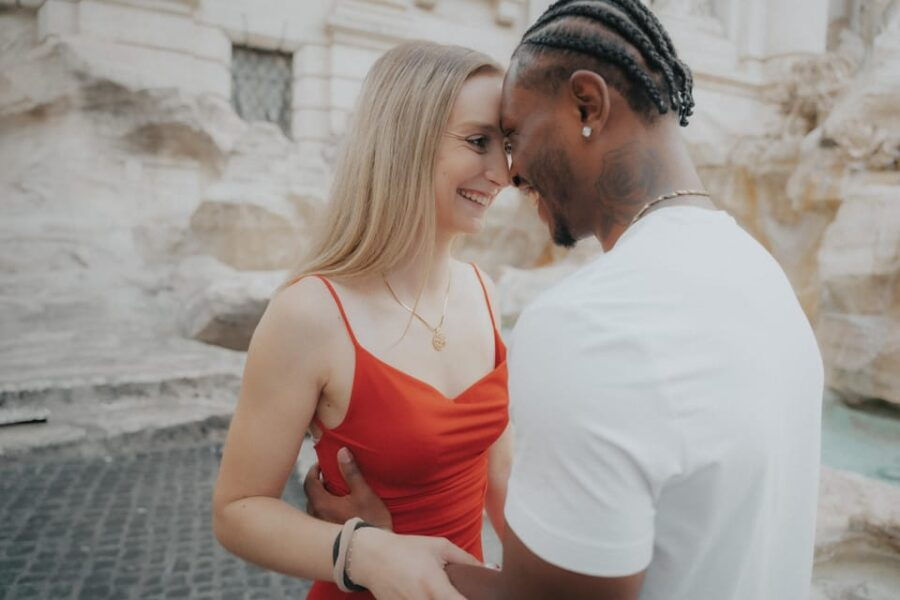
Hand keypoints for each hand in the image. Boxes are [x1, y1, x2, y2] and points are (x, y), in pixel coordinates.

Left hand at [304, 447, 392, 529]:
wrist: (373, 548)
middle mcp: (316, 517)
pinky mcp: (327, 537)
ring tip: (335, 492)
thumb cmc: (370, 520)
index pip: (309, 483)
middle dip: (318, 484)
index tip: (321, 464)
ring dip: (322, 498)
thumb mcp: (363, 493)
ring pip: (315, 508)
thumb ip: (351, 472)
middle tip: (329, 476)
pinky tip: (339, 510)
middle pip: (311, 495)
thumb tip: (342, 451)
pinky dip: (325, 509)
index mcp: (321, 504)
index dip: (313, 470)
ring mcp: (321, 528)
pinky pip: (320, 518)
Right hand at [349, 527, 481, 599]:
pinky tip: (425, 594)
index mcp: (434, 587)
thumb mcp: (439, 546)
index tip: (479, 598)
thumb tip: (486, 570)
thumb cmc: (406, 549)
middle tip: (456, 591)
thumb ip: (465, 560)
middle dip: (456, 599)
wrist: (371, 557)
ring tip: (439, 590)